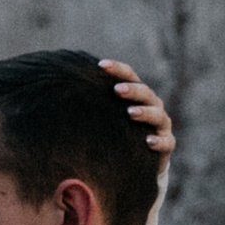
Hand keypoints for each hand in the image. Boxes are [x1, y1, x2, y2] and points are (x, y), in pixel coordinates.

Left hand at [99, 57, 174, 193]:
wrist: (139, 158)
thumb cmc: (117, 131)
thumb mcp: (106, 116)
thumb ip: (92, 104)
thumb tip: (57, 91)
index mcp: (137, 95)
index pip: (129, 76)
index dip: (117, 69)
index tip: (100, 65)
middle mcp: (152, 105)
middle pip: (146, 92)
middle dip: (132, 90)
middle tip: (117, 90)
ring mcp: (161, 125)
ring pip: (158, 115)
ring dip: (145, 113)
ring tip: (130, 113)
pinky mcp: (167, 144)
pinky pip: (166, 142)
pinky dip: (159, 141)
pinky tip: (147, 142)